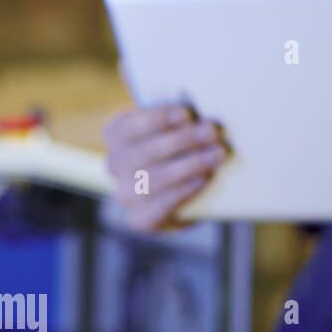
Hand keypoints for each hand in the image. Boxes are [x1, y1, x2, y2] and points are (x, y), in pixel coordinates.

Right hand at [102, 103, 228, 229]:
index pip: (128, 126)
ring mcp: (125, 195)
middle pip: (144, 152)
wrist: (180, 194)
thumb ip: (179, 120)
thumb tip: (200, 112)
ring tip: (217, 155)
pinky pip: (160, 206)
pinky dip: (184, 191)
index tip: (185, 114)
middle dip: (181, 141)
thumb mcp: (175, 127)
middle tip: (211, 132)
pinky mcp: (141, 219)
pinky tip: (204, 179)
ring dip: (189, 165)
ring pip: (153, 179)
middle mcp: (115, 165)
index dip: (156, 119)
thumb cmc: (179, 149)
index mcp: (117, 135)